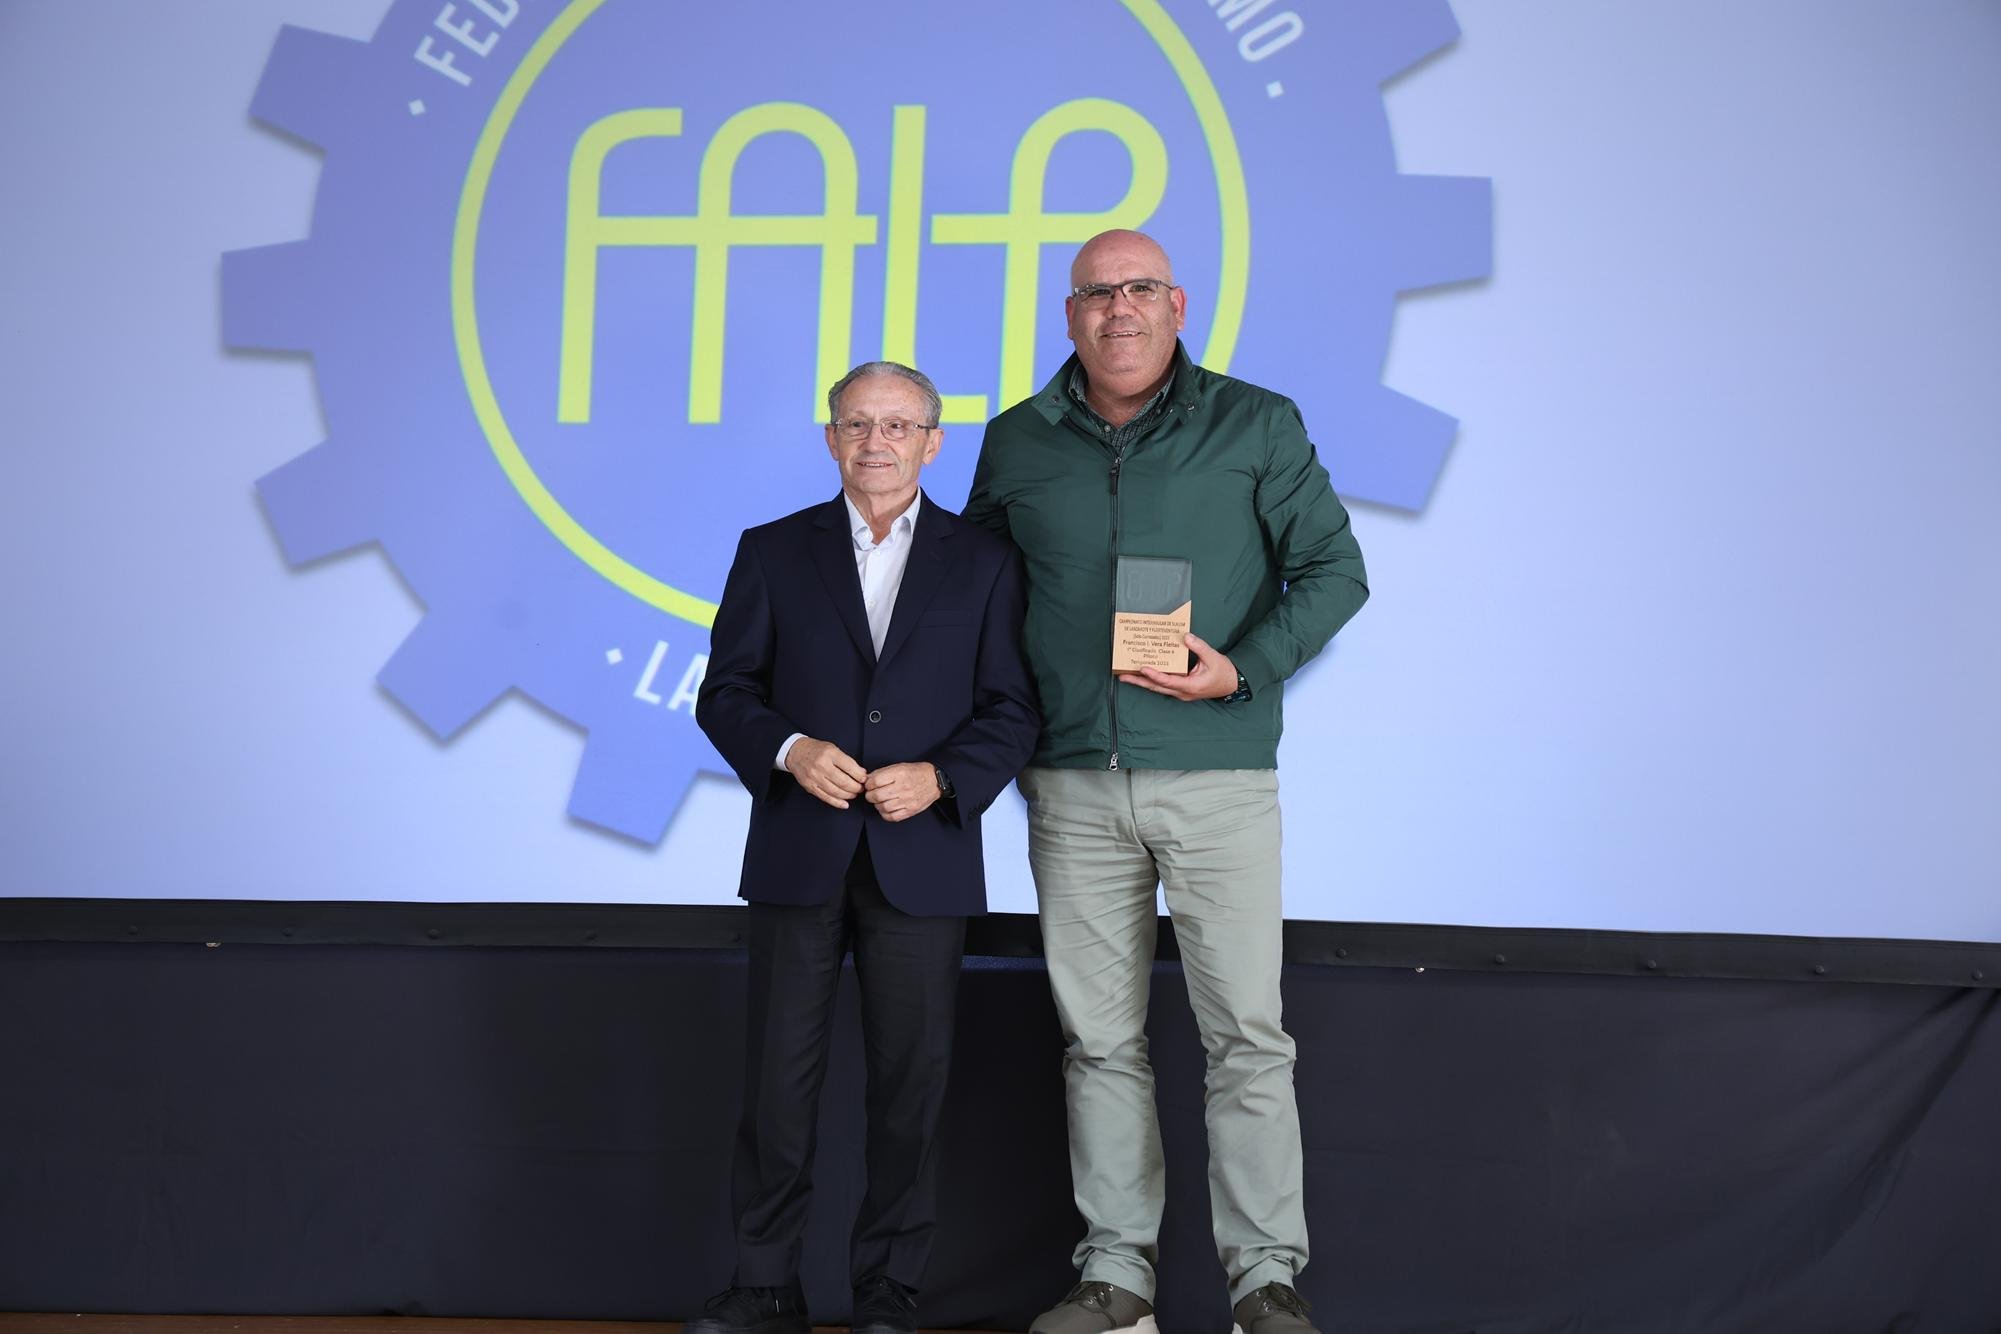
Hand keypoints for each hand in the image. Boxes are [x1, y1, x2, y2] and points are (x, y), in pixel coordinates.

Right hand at [785, 738, 867, 808]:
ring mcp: (814, 777)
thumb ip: (847, 761)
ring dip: (849, 795)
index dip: (860, 776)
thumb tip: (861, 773)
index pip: (850, 767)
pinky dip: (837, 802)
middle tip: (861, 788)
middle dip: (856, 788)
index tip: (864, 779)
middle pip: (844, 782)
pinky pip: (825, 797)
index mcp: (830, 754)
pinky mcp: (809, 786)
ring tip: (854, 794)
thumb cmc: (816, 750)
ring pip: (836, 791)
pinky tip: (845, 804)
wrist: (796, 752)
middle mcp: (822, 765)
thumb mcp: (832, 749)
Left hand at [864, 762, 942, 822]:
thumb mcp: (899, 766)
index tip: (869, 785)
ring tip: (880, 801)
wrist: (935, 781)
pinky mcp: (911, 810)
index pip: (875, 781)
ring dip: (877, 805)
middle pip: (877, 795)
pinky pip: (892, 817)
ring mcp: (908, 800)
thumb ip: (882, 773)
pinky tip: (886, 809)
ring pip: (883, 807)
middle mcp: (903, 787)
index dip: (868, 784)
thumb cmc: (916, 773)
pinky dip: (885, 814)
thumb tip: (867, 780)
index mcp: (899, 773)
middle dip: (870, 795)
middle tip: (871, 794)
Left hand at [1117, 632, 1238, 700]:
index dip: (1155, 675)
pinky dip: (1151, 680)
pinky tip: (1142, 674)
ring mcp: (1180, 693)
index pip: (1168, 681)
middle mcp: (1182, 692)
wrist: (1231, 684)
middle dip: (1139, 682)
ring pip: (1158, 688)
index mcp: (1191, 686)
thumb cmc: (1223, 672)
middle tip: (1122, 676)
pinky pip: (1163, 685)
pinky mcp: (1180, 689)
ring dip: (1142, 682)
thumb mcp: (1213, 657)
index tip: (1143, 667)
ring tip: (1126, 675)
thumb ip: (1199, 647)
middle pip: (1157, 687)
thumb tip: (1186, 636)